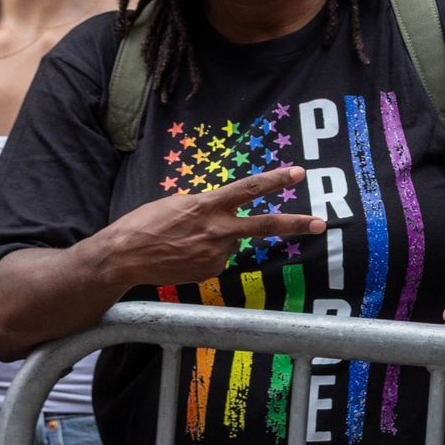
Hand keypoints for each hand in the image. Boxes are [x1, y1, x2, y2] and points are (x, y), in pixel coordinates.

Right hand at [87, 167, 323, 287]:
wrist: (123, 257)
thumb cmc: (146, 223)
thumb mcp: (180, 203)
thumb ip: (209, 206)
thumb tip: (226, 212)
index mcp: (209, 205)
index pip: (249, 189)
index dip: (276, 179)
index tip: (299, 172)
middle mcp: (217, 230)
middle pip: (265, 226)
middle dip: (296, 223)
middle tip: (320, 223)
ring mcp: (215, 254)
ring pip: (232, 242)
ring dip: (218, 239)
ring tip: (186, 241)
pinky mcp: (210, 272)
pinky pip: (219, 259)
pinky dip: (207, 255)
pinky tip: (184, 254)